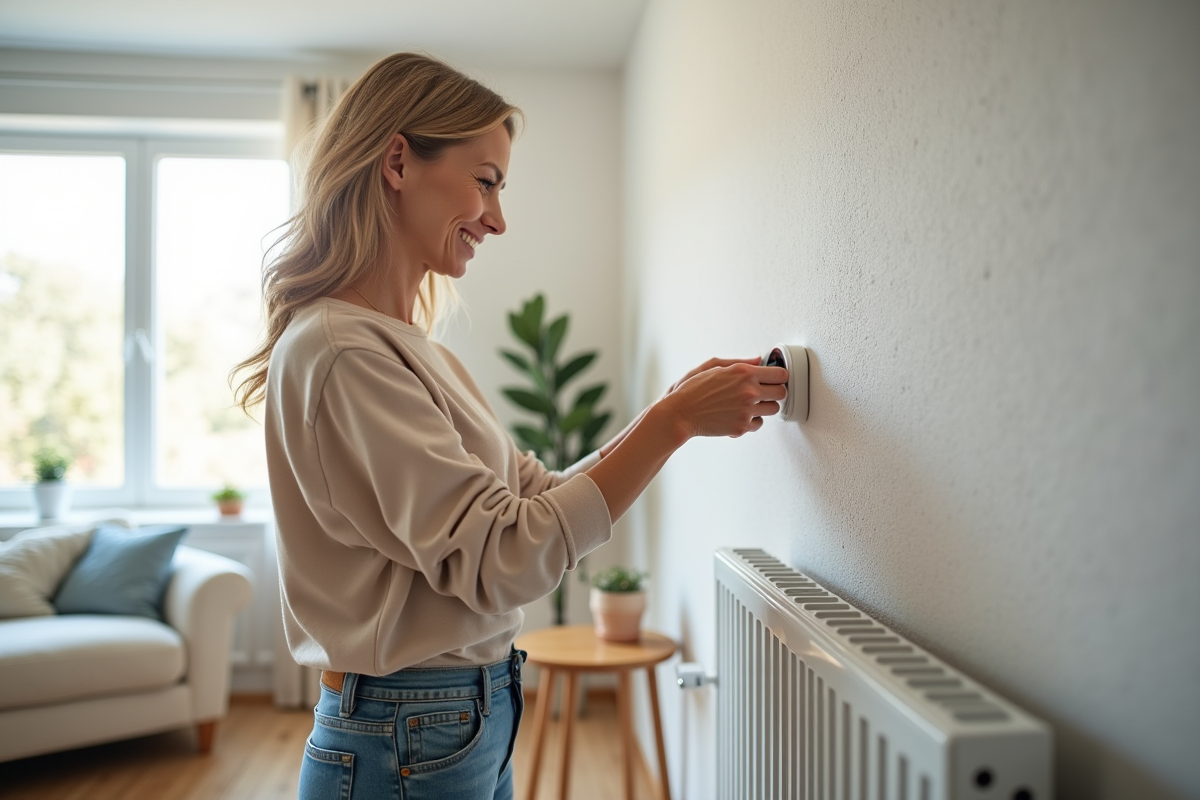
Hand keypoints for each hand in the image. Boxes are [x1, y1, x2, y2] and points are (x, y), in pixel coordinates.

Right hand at [658, 359, 788, 438]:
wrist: (681, 413)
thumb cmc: (693, 389)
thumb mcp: (713, 366)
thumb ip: (740, 362)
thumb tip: (758, 360)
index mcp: (744, 373)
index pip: (780, 374)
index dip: (779, 376)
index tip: (775, 378)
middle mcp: (749, 391)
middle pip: (782, 393)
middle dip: (775, 391)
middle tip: (765, 392)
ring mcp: (747, 411)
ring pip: (773, 409)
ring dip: (765, 407)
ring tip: (750, 404)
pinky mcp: (742, 427)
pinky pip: (759, 424)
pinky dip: (752, 421)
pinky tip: (739, 415)